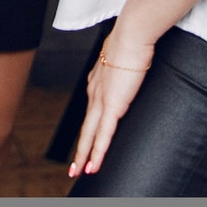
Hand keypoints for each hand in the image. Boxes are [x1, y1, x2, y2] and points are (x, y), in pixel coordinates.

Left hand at [69, 38, 153, 177]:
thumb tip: (133, 63)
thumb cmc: (131, 40)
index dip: (88, 127)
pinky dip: (98, 152)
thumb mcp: (125, 56)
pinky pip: (103, 135)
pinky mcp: (112, 105)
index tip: (86, 139)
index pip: (91, 110)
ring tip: (80, 171)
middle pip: (86, 127)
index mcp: (97, 81)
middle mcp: (94, 92)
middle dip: (80, 148)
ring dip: (85, 155)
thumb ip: (125, 66)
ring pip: (90, 135)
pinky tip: (94, 165)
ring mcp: (102, 100)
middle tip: (73, 166)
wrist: (131, 35)